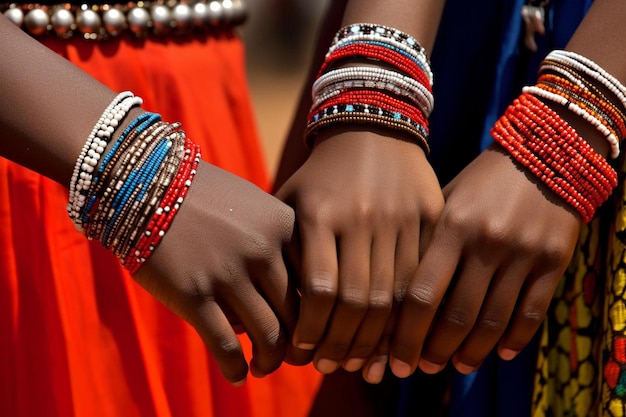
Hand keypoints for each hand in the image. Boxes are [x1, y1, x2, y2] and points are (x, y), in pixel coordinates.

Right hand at [132, 161, 298, 384]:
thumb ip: (281, 243)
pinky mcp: (192, 294)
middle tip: (295, 358)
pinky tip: (237, 375)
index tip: (314, 331)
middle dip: (299, 346)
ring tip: (263, 367)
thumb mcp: (255, 206)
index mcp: (284, 227)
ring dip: (269, 361)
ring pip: (268, 336)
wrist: (146, 183)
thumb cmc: (205, 197)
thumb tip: (298, 296)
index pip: (317, 284)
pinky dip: (235, 368)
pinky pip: (225, 345)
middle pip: (297, 315)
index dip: (319, 315)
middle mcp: (262, 251)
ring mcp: (227, 273)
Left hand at [275, 127, 443, 382]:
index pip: (318, 289)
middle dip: (342, 344)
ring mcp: (400, 218)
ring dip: (376, 339)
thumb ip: (281, 249)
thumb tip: (261, 309)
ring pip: (394, 296)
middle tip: (330, 366)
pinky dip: (409, 314)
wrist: (372, 126)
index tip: (300, 353)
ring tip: (359, 362)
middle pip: (358, 301)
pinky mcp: (430, 217)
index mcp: (321, 212)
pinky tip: (393, 336)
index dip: (309, 330)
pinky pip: (422, 277)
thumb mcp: (291, 201)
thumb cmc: (321, 174)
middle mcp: (362, 217)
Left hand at [389, 145, 580, 377]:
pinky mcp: (555, 260)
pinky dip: (516, 338)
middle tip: (422, 369)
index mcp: (451, 226)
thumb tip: (399, 298)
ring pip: (494, 321)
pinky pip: (533, 312)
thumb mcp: (445, 201)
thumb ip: (425, 243)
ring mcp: (523, 253)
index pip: (421, 294)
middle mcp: (486, 242)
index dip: (406, 334)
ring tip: (458, 366)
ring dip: (473, 352)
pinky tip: (500, 353)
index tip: (396, 358)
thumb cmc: (480, 182)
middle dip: (435, 350)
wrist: (544, 154)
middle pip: (456, 316)